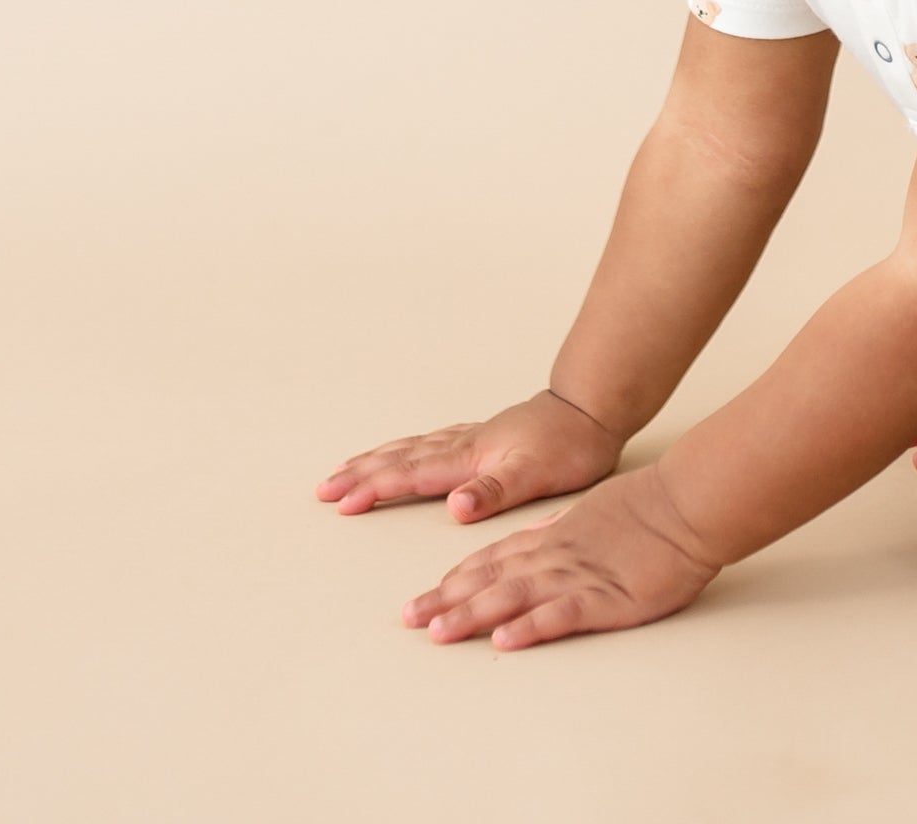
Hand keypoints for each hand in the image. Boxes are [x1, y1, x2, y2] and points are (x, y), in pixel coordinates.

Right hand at [315, 389, 620, 521]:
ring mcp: (472, 438)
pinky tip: (405, 452)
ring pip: (412, 448)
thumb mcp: (536, 473)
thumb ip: (494, 490)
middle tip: (323, 488)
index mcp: (470, 457)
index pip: (412, 475)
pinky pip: (430, 443)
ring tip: (348, 468)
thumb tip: (453, 507)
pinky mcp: (484, 437)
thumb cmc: (569, 444)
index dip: (375, 489)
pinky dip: (405, 450)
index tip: (340, 502)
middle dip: (361, 474)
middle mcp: (465, 445)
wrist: (593, 408)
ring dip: (376, 459)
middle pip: (401, 458)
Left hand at [404, 466, 717, 647]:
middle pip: (491, 579)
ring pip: (515, 596)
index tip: (426, 597)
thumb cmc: (646, 507)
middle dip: (448, 600)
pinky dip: (530, 627)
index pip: (494, 559)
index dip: (456, 579)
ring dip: (474, 614)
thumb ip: (559, 529)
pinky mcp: (605, 598)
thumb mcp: (591, 512)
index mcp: (553, 538)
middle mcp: (555, 557)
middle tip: (410, 618)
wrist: (686, 503)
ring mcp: (578, 576)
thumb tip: (529, 539)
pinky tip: (504, 640)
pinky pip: (561, 615)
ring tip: (439, 632)